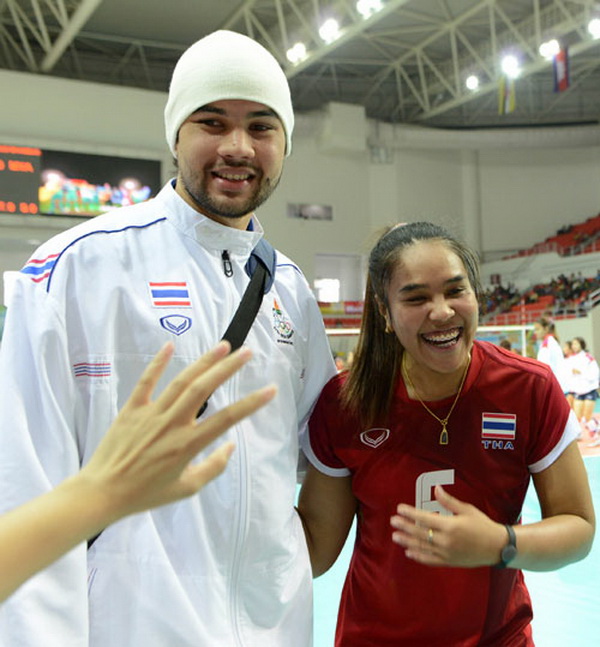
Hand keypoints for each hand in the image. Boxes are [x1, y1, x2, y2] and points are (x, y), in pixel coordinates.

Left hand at [79, 341, 275, 520]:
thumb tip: (230, 446)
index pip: (227, 418)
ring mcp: (152, 412)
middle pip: (205, 388)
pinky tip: (171, 346)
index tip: (270, 389)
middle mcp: (173, 423)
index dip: (251, 403)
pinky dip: (158, 362)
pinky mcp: (132, 408)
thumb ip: (212, 468)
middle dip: (228, 368)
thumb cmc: (146, 494)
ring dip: (204, 361)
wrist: (102, 492)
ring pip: (182, 381)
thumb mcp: (186, 489)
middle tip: (247, 352)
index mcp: (188, 444)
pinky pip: (146, 381)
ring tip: (223, 346)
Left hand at [390, 486, 504, 566]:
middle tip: (393, 521)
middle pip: (420, 533)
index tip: (400, 509)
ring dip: (407, 541)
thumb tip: (436, 488)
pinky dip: (418, 556)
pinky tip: (409, 551)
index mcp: (450, 526)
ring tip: (395, 536)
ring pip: (422, 547)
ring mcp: (447, 553)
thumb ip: (448, 501)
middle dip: (405, 526)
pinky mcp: (449, 562)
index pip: (424, 518)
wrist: (497, 547)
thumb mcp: (467, 510)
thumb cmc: (483, 525)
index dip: (410, 513)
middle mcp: (447, 541)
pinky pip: (430, 560)